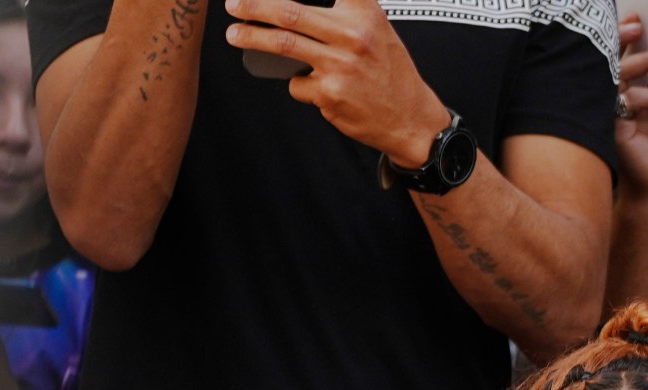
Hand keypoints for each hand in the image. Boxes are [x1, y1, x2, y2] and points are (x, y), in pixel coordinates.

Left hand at [225, 0, 450, 168]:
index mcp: (365, 14)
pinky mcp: (329, 94)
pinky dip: (300, 85)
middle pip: (288, 13)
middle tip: (233, 5)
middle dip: (253, 6)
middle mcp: (353, 36)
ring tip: (235, 35)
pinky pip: (297, 84)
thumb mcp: (378, 30)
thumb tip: (287, 12)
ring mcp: (339, 65)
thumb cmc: (390, 73)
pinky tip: (321, 90)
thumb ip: (345, 12)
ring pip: (282, 45)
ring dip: (250, 37)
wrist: (414, 120)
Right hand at [616, 16, 647, 203]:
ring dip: (644, 62)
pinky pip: (628, 100)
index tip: (637, 17)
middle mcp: (603, 99)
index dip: (621, 34)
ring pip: (616, 75)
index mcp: (613, 91)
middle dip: (624, 38)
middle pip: (607, 59)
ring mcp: (603, 112)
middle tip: (641, 25)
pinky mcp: (611, 127)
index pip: (612, 56)